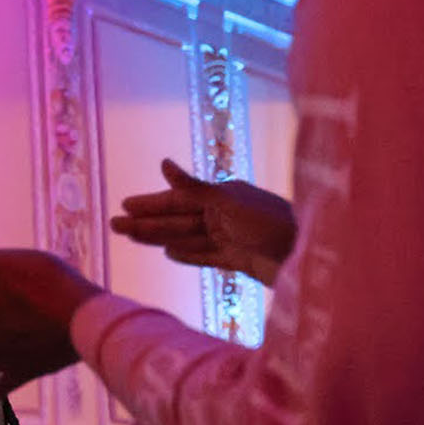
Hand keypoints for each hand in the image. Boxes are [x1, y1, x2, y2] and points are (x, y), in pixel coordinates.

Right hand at [109, 158, 296, 285]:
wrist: (307, 257)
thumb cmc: (270, 223)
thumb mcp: (228, 202)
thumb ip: (193, 187)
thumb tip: (163, 164)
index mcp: (223, 197)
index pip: (178, 200)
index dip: (151, 203)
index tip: (125, 204)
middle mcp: (225, 215)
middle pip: (178, 219)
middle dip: (146, 222)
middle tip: (116, 225)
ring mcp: (231, 238)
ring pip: (186, 237)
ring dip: (159, 237)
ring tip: (133, 237)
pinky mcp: (238, 260)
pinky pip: (205, 256)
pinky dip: (186, 254)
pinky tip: (169, 253)